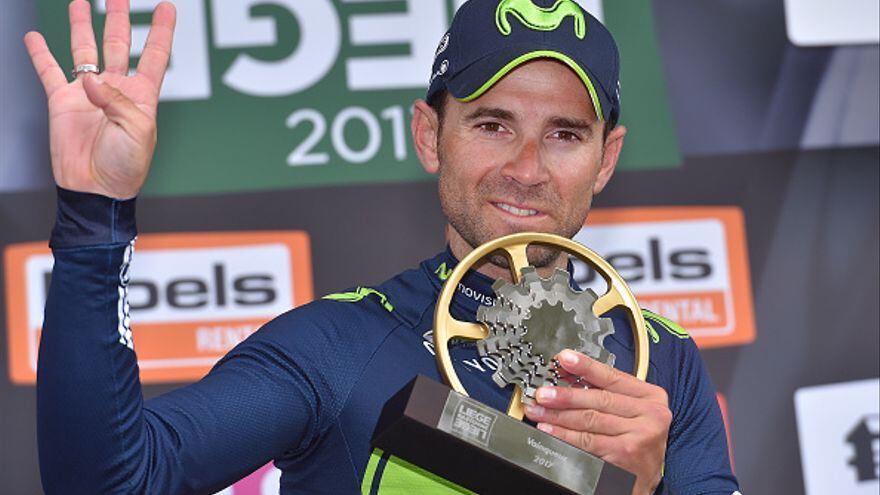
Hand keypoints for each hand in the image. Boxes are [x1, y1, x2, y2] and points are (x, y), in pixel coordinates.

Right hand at [24, 0, 175, 198]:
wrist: (95, 189)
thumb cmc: (125, 166)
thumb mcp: (137, 132)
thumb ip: (118, 101)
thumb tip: (91, 80)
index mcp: (141, 95)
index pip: (154, 54)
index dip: (161, 30)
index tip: (168, 7)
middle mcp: (115, 89)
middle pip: (118, 44)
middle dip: (119, 18)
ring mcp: (87, 93)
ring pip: (85, 50)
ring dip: (82, 26)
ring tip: (81, 2)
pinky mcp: (62, 102)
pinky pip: (49, 71)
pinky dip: (40, 54)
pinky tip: (34, 37)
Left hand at [524, 350, 670, 494]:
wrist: (644, 479)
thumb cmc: (635, 443)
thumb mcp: (629, 413)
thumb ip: (604, 394)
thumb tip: (568, 376)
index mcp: (651, 397)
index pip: (613, 377)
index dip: (586, 366)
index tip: (564, 359)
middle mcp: (650, 414)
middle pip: (599, 399)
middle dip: (565, 395)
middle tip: (543, 392)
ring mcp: (640, 435)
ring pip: (590, 419)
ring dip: (558, 415)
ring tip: (539, 411)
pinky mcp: (626, 453)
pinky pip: (587, 440)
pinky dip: (564, 435)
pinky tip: (549, 430)